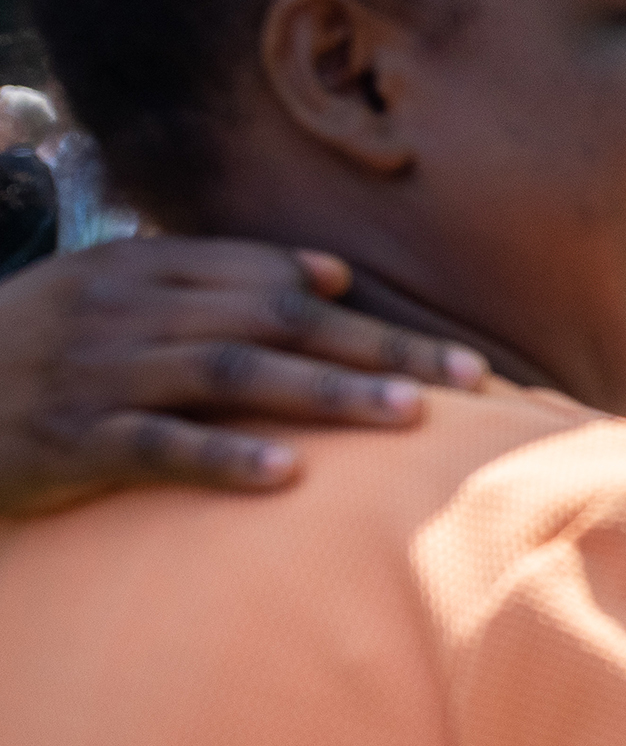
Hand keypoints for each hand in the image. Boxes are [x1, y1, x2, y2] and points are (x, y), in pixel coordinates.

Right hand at [0, 238, 485, 515]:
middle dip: (377, 352)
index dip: (368, 317)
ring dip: (325, 393)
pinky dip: (222, 456)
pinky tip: (285, 473)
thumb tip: (330, 276)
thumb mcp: (117, 294)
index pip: (275, 282)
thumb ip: (218, 280)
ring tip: (404, 416)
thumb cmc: (37, 351)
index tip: (450, 352)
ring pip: (229, 374)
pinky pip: (155, 447)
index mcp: (145, 272)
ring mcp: (98, 373)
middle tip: (464, 382)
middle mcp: (128, 311)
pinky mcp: (68, 441)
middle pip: (276, 322)